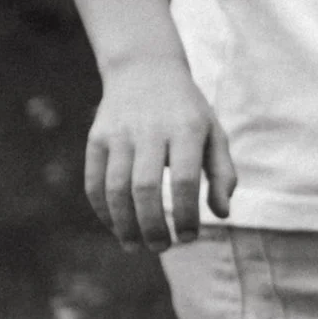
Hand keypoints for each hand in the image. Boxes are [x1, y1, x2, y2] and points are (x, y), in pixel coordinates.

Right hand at [83, 60, 234, 249]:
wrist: (145, 70)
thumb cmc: (187, 112)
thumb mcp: (214, 134)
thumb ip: (222, 174)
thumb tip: (221, 214)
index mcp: (186, 129)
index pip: (183, 181)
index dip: (185, 214)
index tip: (189, 237)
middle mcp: (150, 130)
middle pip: (145, 188)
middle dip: (152, 226)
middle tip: (161, 248)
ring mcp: (119, 134)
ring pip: (115, 188)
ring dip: (124, 224)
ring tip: (137, 246)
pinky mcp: (96, 138)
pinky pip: (94, 181)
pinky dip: (103, 210)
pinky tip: (117, 227)